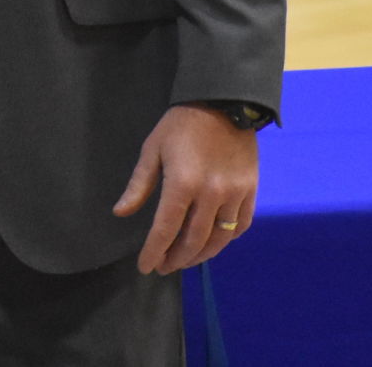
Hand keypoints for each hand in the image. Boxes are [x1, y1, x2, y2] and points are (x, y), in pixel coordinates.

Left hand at [113, 104, 259, 273]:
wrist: (223, 104)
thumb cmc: (180, 125)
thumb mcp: (152, 149)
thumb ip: (139, 185)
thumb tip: (121, 213)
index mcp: (182, 183)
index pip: (165, 229)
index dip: (154, 251)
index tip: (145, 267)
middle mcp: (211, 195)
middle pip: (193, 240)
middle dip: (176, 258)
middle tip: (163, 266)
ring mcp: (234, 195)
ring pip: (218, 239)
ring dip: (200, 255)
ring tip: (184, 260)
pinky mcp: (251, 192)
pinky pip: (240, 227)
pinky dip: (225, 240)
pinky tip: (212, 243)